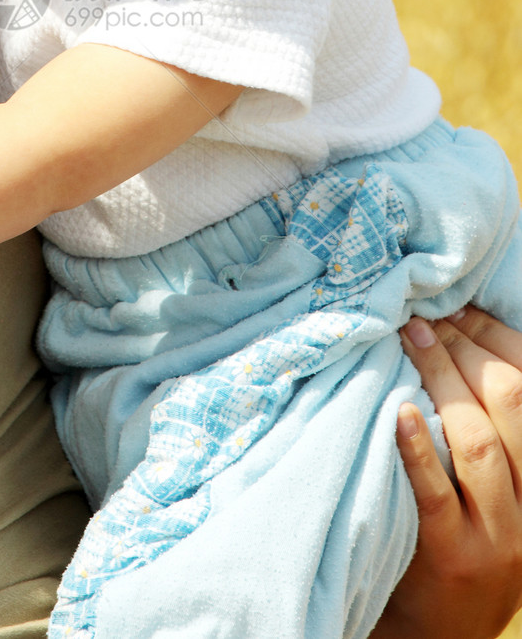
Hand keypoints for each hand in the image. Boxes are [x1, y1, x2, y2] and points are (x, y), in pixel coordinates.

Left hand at [373, 310, 521, 638]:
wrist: (443, 635)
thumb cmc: (462, 541)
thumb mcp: (497, 490)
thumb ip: (486, 426)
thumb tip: (452, 335)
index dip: (497, 339)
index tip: (458, 306)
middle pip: (511, 405)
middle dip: (468, 350)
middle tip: (424, 316)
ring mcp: (498, 533)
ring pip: (479, 441)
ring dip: (442, 381)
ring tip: (409, 341)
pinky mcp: (453, 556)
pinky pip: (437, 494)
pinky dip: (418, 448)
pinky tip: (400, 410)